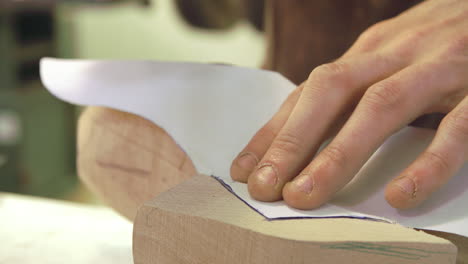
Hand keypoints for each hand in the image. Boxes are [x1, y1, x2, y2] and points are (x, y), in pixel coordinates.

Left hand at [230, 0, 467, 209]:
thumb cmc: (440, 41)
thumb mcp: (391, 57)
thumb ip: (356, 89)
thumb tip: (306, 134)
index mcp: (369, 51)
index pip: (309, 92)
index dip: (273, 131)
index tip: (245, 170)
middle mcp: (395, 54)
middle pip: (331, 93)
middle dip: (292, 143)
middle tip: (264, 189)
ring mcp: (438, 68)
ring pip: (380, 107)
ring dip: (338, 154)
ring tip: (305, 196)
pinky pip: (457, 127)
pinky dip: (427, 162)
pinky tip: (399, 194)